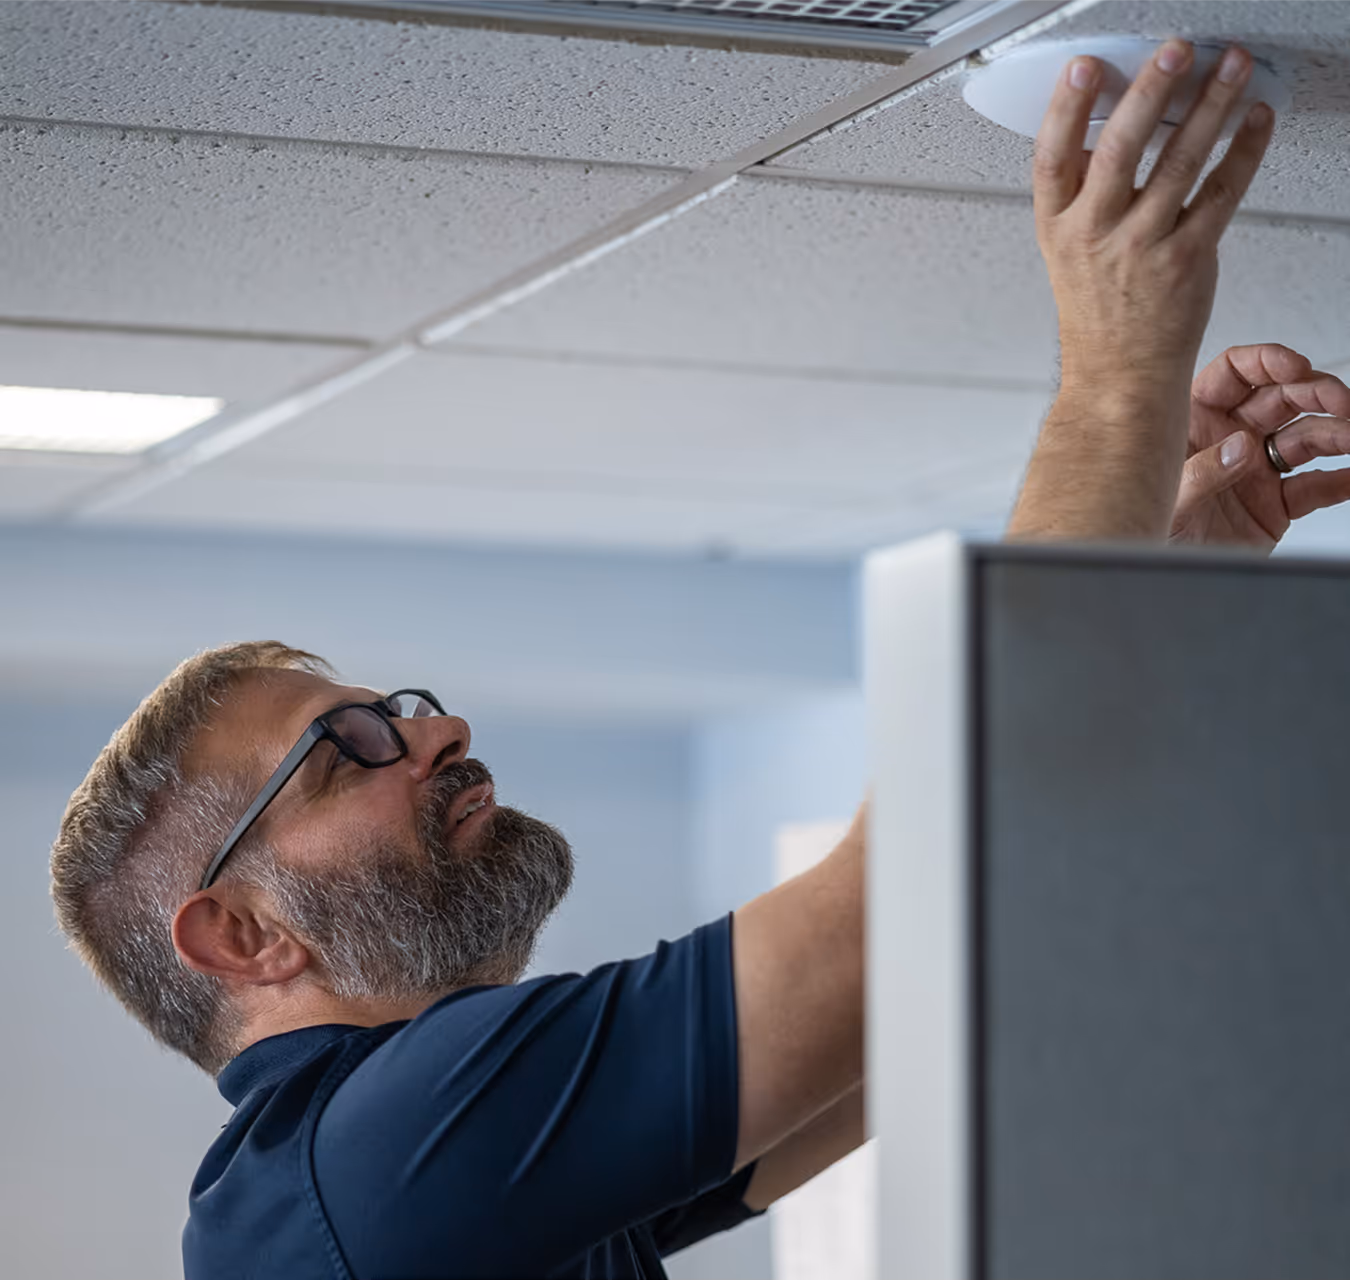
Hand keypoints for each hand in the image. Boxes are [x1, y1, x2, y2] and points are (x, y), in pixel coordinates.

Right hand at [1036, 41, 1273, 399]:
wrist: (1120, 377)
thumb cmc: (1098, 317)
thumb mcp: (1067, 255)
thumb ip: (1079, 199)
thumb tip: (1092, 139)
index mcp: (1058, 229)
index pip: (1052, 159)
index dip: (1065, 110)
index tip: (1084, 68)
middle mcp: (1096, 235)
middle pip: (1120, 150)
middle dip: (1151, 90)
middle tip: (1174, 49)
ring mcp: (1142, 248)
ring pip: (1178, 162)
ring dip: (1209, 106)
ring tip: (1228, 67)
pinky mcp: (1187, 259)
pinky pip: (1221, 194)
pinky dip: (1243, 151)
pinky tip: (1253, 120)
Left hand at [1170, 344, 1349, 550]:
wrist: (1163, 579)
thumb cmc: (1152, 531)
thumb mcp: (1165, 500)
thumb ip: (1200, 473)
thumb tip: (1240, 447)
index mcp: (1195, 423)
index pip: (1233, 373)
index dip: (1266, 361)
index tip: (1294, 366)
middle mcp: (1231, 439)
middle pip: (1281, 398)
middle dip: (1317, 393)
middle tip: (1343, 402)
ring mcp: (1257, 469)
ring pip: (1306, 437)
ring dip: (1337, 433)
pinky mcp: (1276, 504)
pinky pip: (1315, 486)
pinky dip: (1340, 480)